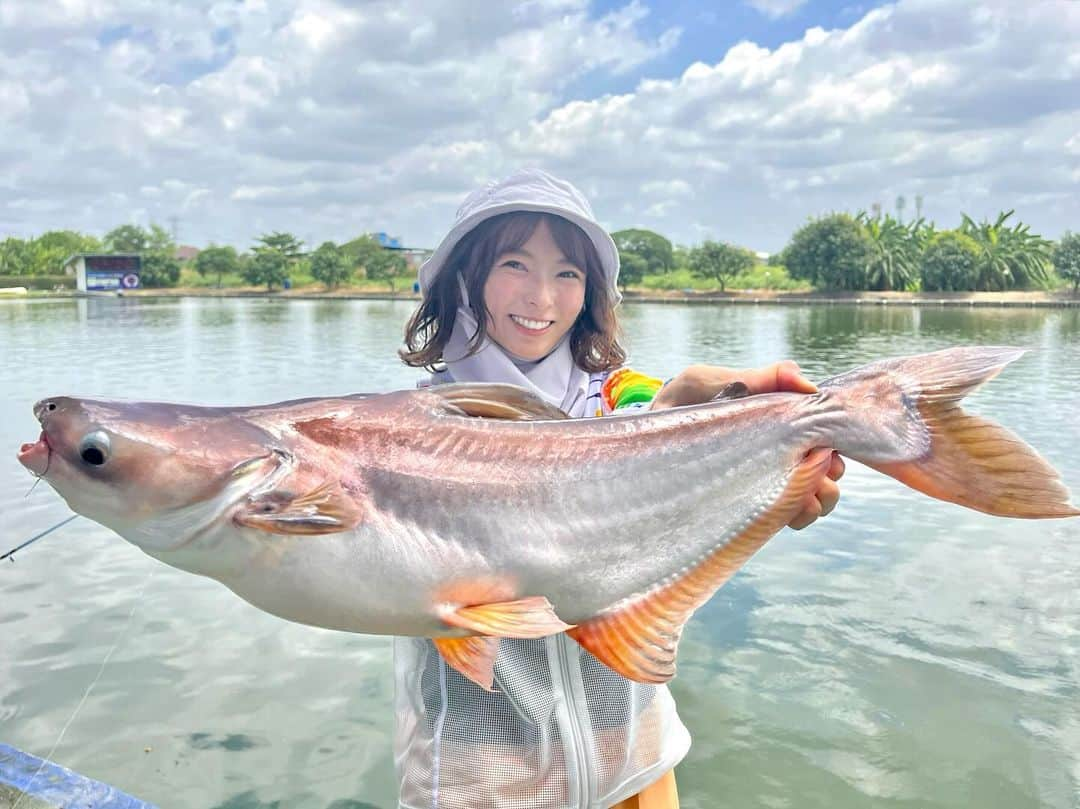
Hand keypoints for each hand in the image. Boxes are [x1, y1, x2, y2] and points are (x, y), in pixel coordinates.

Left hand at [649, 360, 843, 529]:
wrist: (648, 432)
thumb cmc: (686, 400)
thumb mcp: (718, 380)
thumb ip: (762, 378)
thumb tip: (808, 383)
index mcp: (781, 421)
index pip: (826, 436)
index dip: (834, 447)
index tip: (826, 453)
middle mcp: (781, 451)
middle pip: (829, 470)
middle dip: (829, 477)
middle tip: (815, 479)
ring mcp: (768, 478)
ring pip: (815, 497)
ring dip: (818, 500)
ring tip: (802, 499)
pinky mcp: (750, 503)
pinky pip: (785, 517)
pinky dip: (795, 516)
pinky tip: (787, 512)